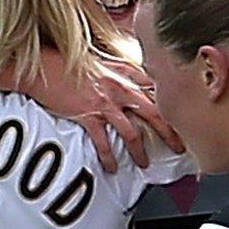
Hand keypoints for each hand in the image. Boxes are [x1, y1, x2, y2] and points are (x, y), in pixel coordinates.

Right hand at [47, 58, 183, 173]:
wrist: (44, 66)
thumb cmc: (71, 63)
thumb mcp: (105, 61)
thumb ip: (126, 72)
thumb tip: (143, 80)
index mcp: (126, 74)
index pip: (158, 91)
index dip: (173, 106)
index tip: (184, 118)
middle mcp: (120, 88)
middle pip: (154, 113)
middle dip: (170, 133)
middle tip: (180, 147)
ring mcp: (105, 102)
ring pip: (132, 132)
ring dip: (140, 152)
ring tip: (145, 164)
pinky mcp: (88, 114)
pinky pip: (103, 141)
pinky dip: (109, 157)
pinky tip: (111, 167)